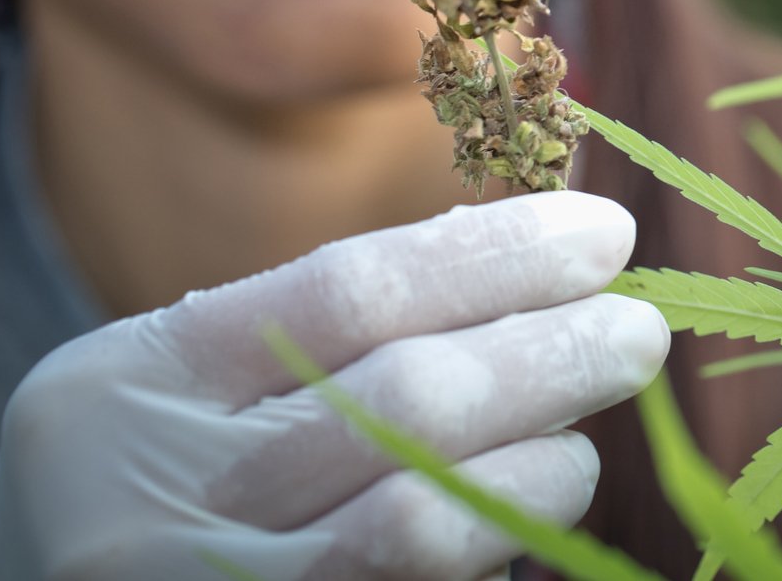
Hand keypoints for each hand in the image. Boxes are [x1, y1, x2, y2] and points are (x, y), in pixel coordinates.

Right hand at [0, 191, 666, 580]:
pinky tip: (531, 514)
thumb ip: (330, 325)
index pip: (355, 292)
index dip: (497, 256)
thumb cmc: (146, 469)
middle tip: (639, 329)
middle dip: (548, 356)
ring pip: (419, 523)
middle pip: (406, 404)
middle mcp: (158, 493)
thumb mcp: (184, 377)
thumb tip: (534, 251)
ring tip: (585, 442)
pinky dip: (490, 546)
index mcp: (142, 380)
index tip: (602, 236)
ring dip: (539, 467)